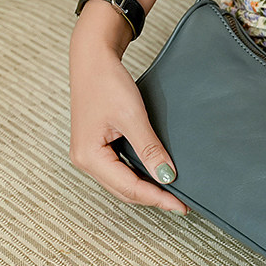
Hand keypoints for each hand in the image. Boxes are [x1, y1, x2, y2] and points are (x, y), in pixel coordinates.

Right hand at [68, 6, 188, 214]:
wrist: (93, 59)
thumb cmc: (107, 83)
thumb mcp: (132, 116)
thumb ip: (149, 149)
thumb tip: (167, 176)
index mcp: (89, 156)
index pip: (128, 187)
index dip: (156, 198)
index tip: (180, 205)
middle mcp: (85, 160)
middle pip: (123, 190)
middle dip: (152, 197)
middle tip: (180, 204)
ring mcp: (89, 154)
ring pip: (121, 182)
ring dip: (145, 189)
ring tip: (171, 194)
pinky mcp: (96, 146)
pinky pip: (119, 170)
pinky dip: (138, 175)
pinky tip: (155, 176)